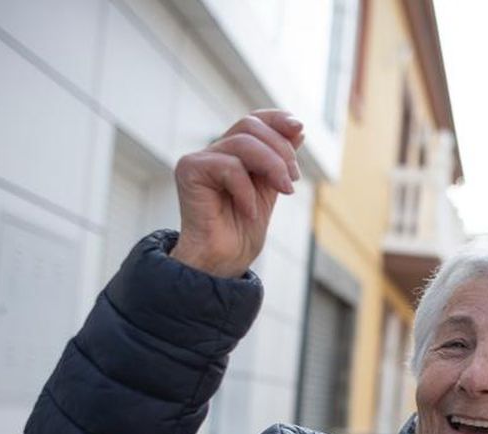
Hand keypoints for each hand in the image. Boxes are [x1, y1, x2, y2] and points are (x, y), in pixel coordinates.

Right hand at [169, 110, 304, 277]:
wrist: (223, 260)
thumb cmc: (243, 230)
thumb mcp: (270, 188)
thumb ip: (280, 159)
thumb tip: (297, 128)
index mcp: (232, 153)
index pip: (254, 120)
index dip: (277, 119)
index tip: (299, 128)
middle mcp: (214, 151)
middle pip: (250, 126)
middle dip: (280, 150)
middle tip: (292, 181)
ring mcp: (199, 159)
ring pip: (243, 143)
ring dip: (272, 166)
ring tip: (284, 191)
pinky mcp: (189, 170)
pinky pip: (230, 167)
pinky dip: (247, 190)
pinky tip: (249, 211)